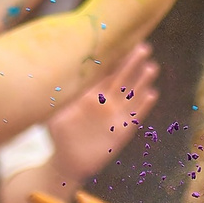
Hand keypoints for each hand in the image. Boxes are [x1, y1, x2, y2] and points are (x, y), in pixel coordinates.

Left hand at [43, 43, 159, 183]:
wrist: (68, 161)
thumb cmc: (59, 135)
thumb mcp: (54, 115)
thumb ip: (56, 100)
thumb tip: (51, 82)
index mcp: (89, 95)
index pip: (103, 72)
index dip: (111, 58)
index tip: (119, 41)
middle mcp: (105, 103)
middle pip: (121, 79)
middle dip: (131, 63)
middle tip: (143, 46)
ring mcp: (114, 116)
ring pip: (131, 95)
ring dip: (141, 82)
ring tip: (151, 67)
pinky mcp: (121, 132)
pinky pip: (135, 116)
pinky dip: (143, 106)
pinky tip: (152, 94)